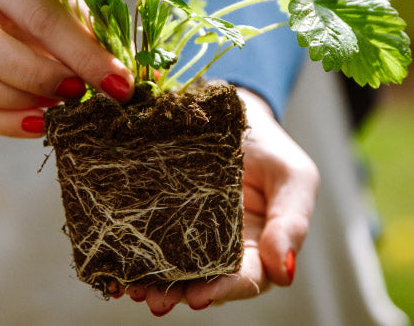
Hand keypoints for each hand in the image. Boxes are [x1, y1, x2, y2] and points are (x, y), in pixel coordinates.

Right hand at [0, 0, 133, 136]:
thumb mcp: (76, 5)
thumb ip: (99, 39)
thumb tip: (138, 83)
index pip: (39, 15)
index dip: (82, 56)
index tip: (119, 86)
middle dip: (36, 77)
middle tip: (79, 94)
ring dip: (16, 102)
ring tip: (59, 108)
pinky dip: (5, 122)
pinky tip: (40, 121)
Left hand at [123, 88, 319, 315]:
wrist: (236, 113)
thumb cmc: (271, 149)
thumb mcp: (294, 178)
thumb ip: (293, 222)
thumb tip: (286, 272)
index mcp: (259, 246)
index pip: (244, 278)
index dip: (222, 291)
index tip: (198, 297)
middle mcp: (224, 246)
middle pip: (203, 280)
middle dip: (179, 292)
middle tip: (154, 299)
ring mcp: (192, 229)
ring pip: (175, 264)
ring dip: (154, 280)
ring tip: (133, 286)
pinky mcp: (168, 210)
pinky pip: (154, 235)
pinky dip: (137, 253)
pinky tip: (120, 264)